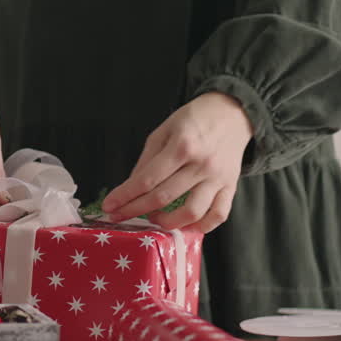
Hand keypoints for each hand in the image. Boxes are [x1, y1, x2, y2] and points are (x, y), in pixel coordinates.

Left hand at [101, 92, 253, 232]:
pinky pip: (218, 215)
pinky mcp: (231, 187)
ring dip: (167, 223)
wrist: (232, 113)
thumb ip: (147, 160)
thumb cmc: (193, 120)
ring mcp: (218, 178)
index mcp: (181, 146)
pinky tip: (184, 226)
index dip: (125, 196)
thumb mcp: (164, 131)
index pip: (147, 179)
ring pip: (192, 212)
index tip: (109, 207)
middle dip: (135, 210)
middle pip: (163, 197)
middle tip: (119, 217)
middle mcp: (201, 164)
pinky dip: (201, 227)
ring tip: (153, 219)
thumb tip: (131, 187)